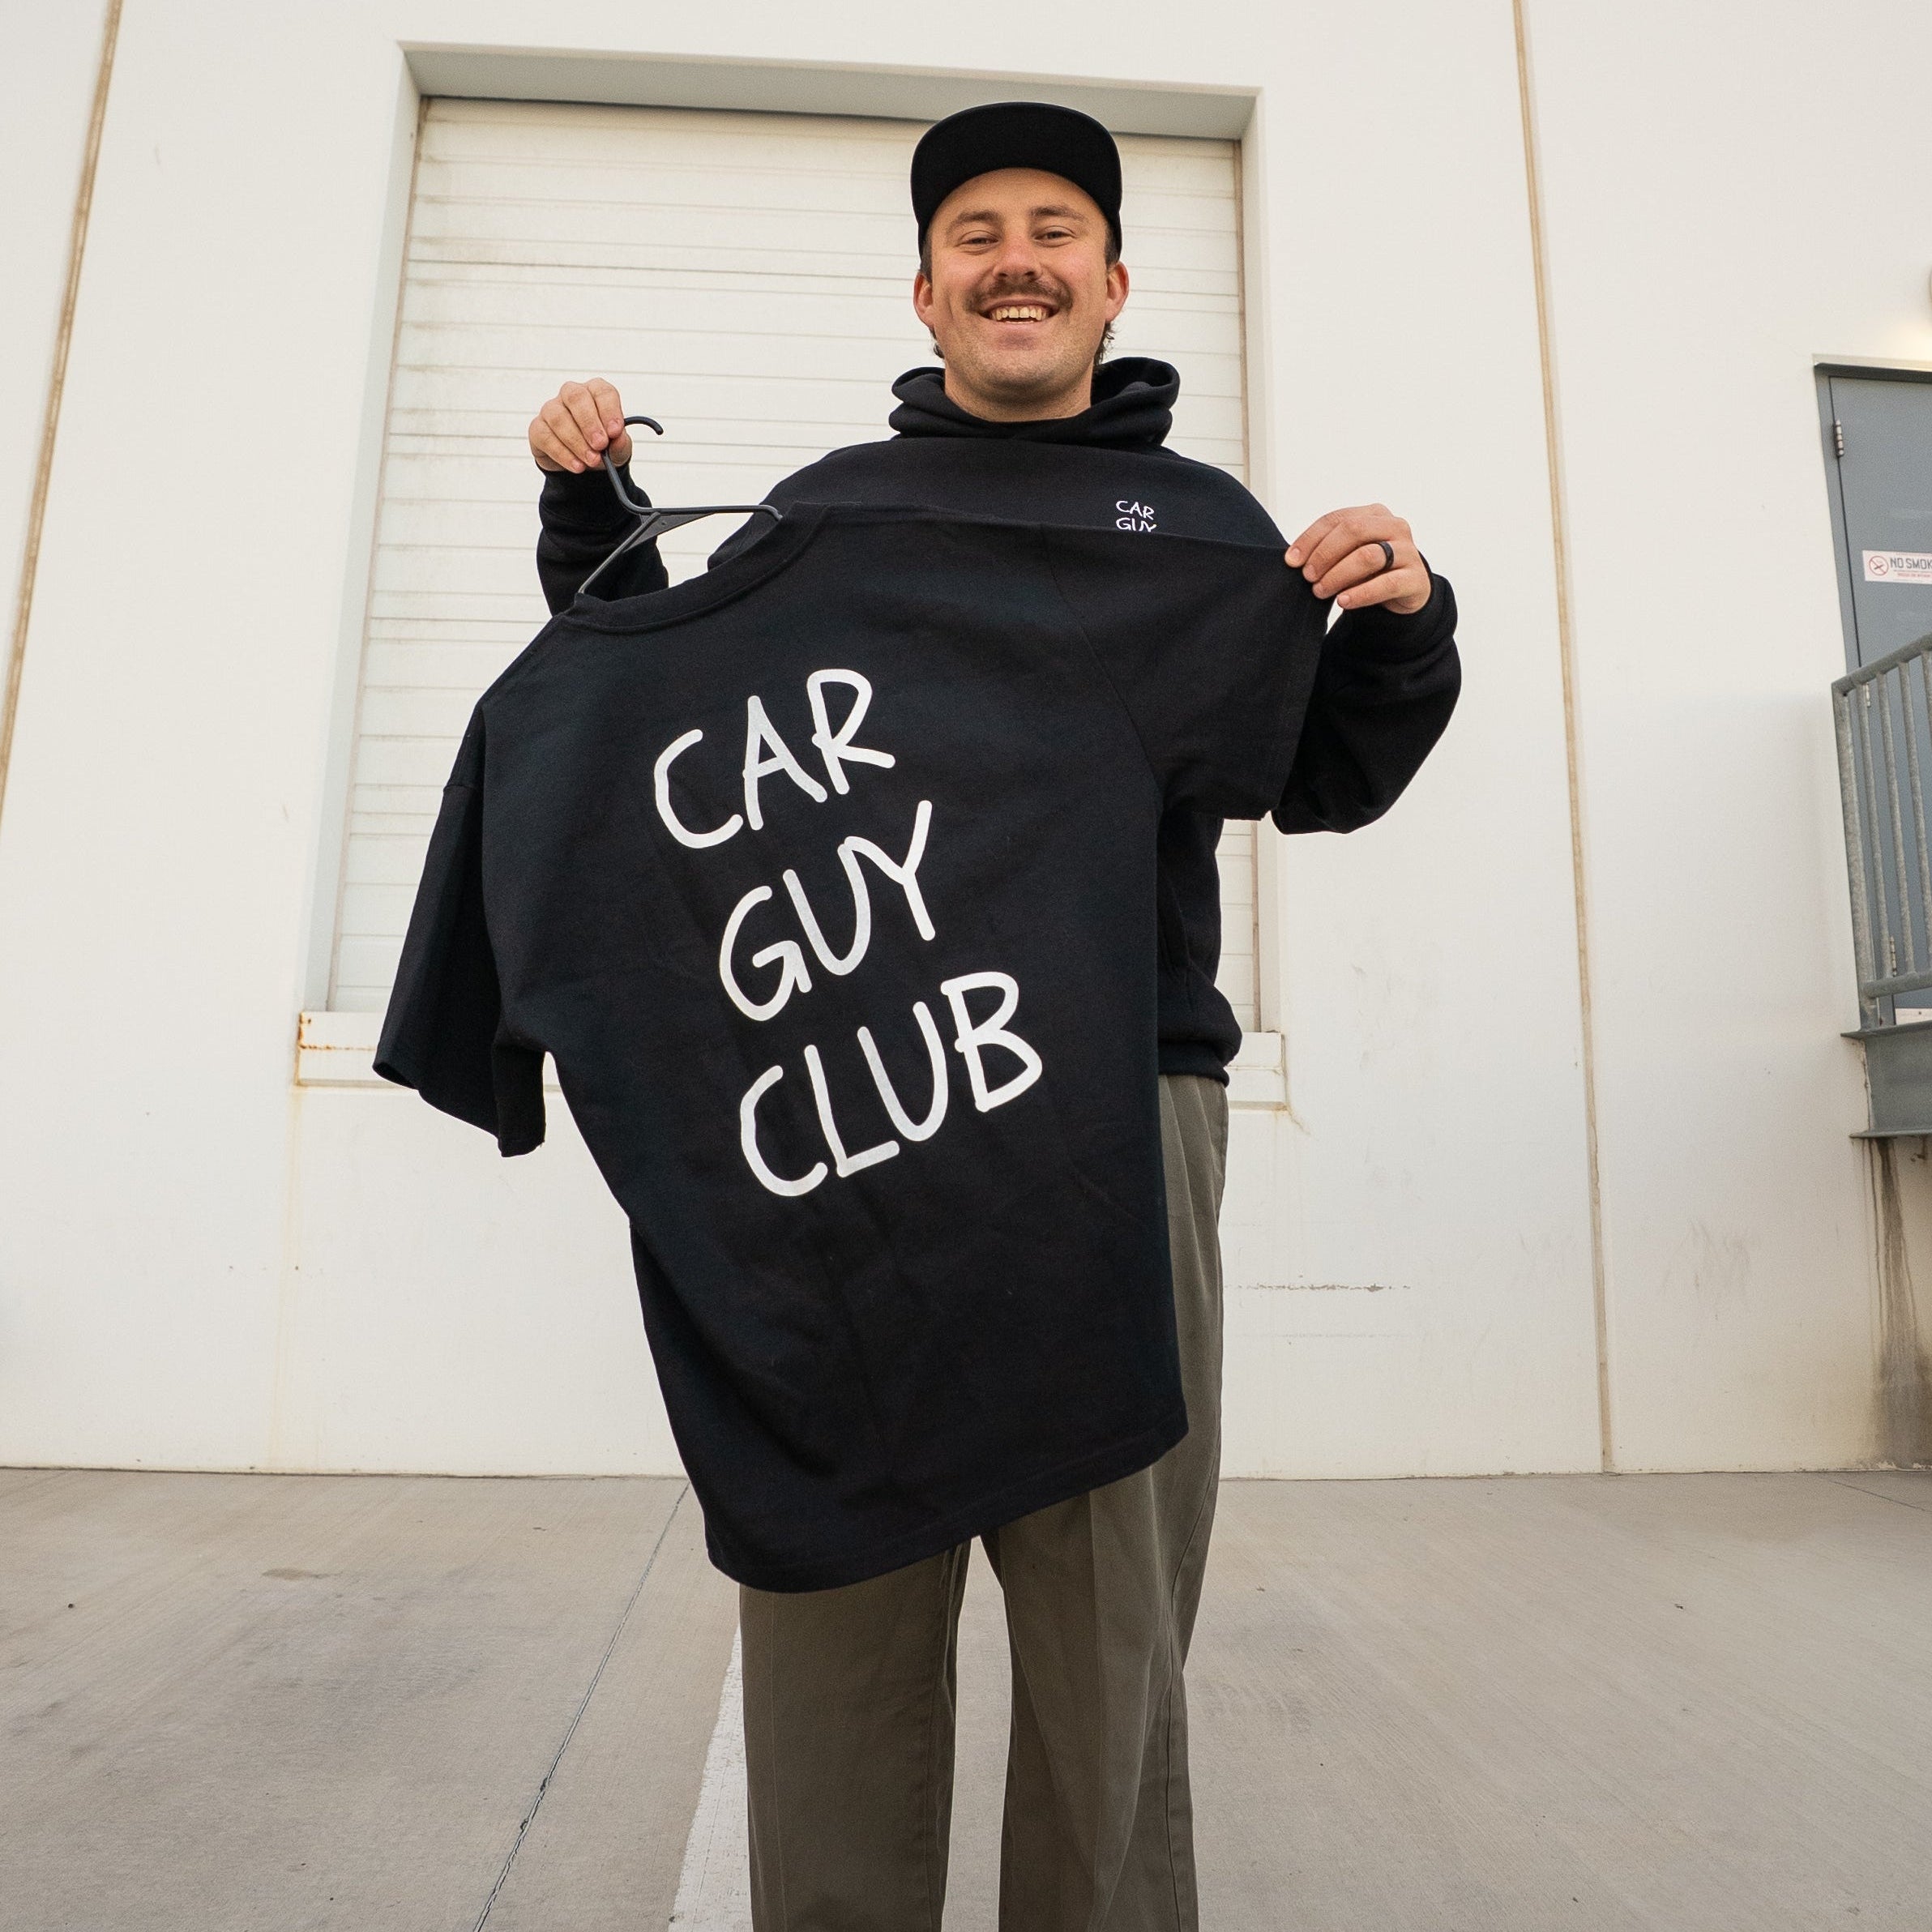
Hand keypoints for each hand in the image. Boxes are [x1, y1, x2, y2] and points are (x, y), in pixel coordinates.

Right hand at [528, 378, 631, 472]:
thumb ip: (620, 443)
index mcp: (594, 392)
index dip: (609, 410)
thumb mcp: (617, 449)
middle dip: (589, 423)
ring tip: (591, 460)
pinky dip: (562, 454)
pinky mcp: (538, 428)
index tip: (615, 431)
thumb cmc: (601, 448)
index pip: (602, 391)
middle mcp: (571, 395)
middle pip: (576, 397)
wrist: (584, 466)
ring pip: (559, 417)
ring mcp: (551, 409)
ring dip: (576, 441)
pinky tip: (576, 465)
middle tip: (600, 445)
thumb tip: (619, 439)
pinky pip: (545, 437)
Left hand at [1285, 504, 1431, 614]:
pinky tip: (1343, 601)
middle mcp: (1394, 526)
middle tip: (1308, 576)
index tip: (1292, 560)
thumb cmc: (1372, 569)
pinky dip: (1361, 594)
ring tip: (1320, 591)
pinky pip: (1386, 584)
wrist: (1406, 591)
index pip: (1338, 519)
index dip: (1311, 538)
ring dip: (1338, 575)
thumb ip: (1328, 549)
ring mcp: (1408, 551)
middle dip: (1325, 554)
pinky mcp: (1416, 578)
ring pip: (1368, 556)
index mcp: (1375, 514)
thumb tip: (1293, 559)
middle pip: (1354, 531)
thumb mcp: (1349, 554)